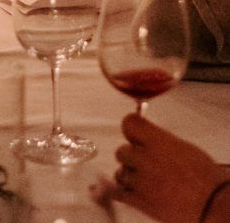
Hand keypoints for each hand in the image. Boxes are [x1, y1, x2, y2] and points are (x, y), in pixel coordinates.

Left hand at [100, 114, 227, 222]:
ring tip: (145, 182)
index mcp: (158, 142)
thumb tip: (151, 141)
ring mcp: (141, 181)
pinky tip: (130, 191)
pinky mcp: (140, 201)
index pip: (129, 124)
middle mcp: (145, 158)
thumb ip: (161, 142)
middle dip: (132, 157)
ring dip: (129, 176)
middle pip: (122, 151)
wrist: (211, 206)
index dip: (131, 129)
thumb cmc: (205, 178)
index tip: (136, 135)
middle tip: (145, 164)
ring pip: (120, 173)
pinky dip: (121, 191)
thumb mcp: (184, 149)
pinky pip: (118, 192)